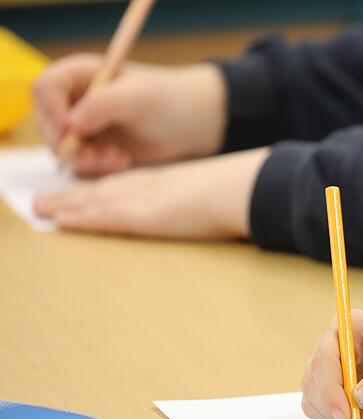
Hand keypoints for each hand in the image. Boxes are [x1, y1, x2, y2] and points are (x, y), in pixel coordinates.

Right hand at [33, 54, 225, 176]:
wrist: (196, 124)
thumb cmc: (172, 101)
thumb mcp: (140, 97)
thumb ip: (103, 104)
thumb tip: (70, 123)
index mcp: (82, 75)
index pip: (45, 88)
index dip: (51, 110)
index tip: (69, 131)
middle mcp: (76, 99)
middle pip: (47, 124)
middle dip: (70, 145)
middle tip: (100, 156)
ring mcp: (83, 126)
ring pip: (61, 148)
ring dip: (85, 160)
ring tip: (119, 159)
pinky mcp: (95, 148)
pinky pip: (79, 164)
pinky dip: (96, 168)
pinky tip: (122, 162)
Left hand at [33, 147, 266, 238]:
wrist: (251, 187)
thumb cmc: (246, 191)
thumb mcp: (223, 193)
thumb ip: (211, 201)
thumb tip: (220, 208)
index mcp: (173, 181)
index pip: (128, 183)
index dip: (102, 189)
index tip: (83, 194)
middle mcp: (154, 184)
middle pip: (106, 188)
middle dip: (74, 196)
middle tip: (45, 202)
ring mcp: (149, 197)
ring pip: (97, 200)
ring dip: (67, 205)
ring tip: (41, 210)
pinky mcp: (147, 214)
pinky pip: (105, 216)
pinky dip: (81, 217)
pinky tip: (61, 222)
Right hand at [301, 303, 362, 418]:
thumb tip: (359, 397)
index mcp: (351, 327)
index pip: (325, 359)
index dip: (329, 390)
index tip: (345, 416)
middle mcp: (341, 349)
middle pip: (316, 384)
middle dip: (337, 410)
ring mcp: (346, 371)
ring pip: (321, 402)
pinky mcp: (354, 392)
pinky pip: (338, 413)